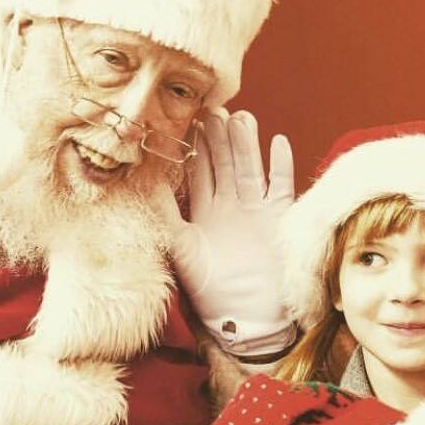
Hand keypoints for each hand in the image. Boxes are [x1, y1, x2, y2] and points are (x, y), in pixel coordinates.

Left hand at [172, 110, 295, 354]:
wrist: (246, 315)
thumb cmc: (209, 289)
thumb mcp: (179, 248)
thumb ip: (163, 216)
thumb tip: (143, 184)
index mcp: (204, 213)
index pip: (199, 173)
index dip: (194, 149)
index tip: (188, 122)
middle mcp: (230, 208)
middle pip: (225, 164)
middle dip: (219, 139)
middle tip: (214, 109)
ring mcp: (256, 210)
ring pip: (250, 168)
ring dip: (246, 145)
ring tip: (241, 118)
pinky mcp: (280, 218)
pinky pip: (282, 185)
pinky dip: (280, 165)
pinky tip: (277, 141)